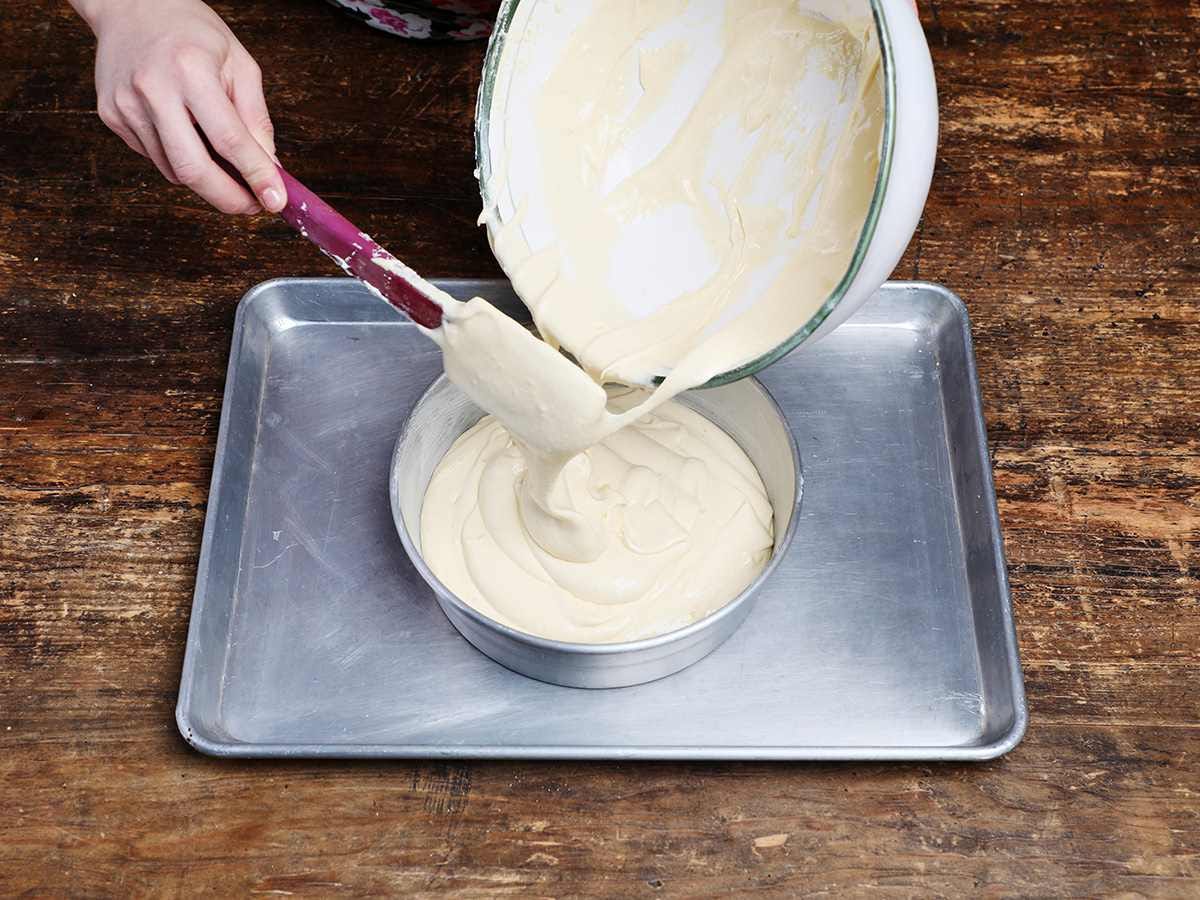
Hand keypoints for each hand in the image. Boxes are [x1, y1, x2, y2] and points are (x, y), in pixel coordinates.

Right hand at [72, 0, 285, 213]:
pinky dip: (179, 160)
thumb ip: (256, 118)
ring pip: (174, 171)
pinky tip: (186, 135)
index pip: (229, 140)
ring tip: (224, 164)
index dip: (256, 176)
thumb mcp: (239, 64)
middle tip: (252, 205)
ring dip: (206, 180)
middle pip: (193, 169)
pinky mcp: (111, 116)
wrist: (130, 5)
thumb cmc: (190, 31)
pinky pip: (155, 158)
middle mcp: (152, 89)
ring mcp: (126, 105)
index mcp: (190, 70)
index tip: (275, 201)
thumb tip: (268, 167)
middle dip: (228, 198)